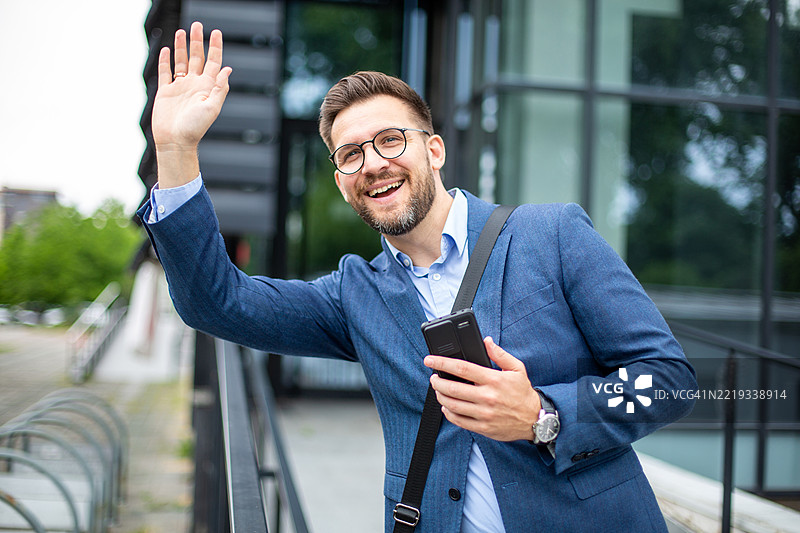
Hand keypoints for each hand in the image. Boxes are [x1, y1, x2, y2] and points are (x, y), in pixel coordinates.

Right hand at [152, 22, 231, 186]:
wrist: (175, 141)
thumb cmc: (195, 128)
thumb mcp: (212, 108)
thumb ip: (219, 88)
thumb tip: (228, 70)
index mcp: (207, 87)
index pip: (214, 62)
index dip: (215, 47)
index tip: (216, 32)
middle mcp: (195, 85)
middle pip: (197, 58)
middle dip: (197, 42)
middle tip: (197, 25)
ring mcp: (180, 87)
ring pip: (181, 62)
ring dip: (182, 47)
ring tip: (182, 32)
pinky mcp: (166, 92)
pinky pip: (166, 72)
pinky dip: (166, 61)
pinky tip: (168, 49)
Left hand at [424, 336, 541, 441]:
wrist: (535, 419)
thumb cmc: (523, 393)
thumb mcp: (517, 369)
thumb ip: (500, 354)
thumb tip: (486, 341)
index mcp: (494, 380)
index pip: (462, 368)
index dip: (443, 363)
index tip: (430, 360)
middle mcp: (487, 397)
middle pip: (453, 388)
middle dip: (437, 382)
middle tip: (433, 378)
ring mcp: (484, 414)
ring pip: (453, 405)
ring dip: (441, 397)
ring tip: (438, 391)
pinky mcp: (483, 427)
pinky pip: (459, 421)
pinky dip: (449, 413)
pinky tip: (447, 406)